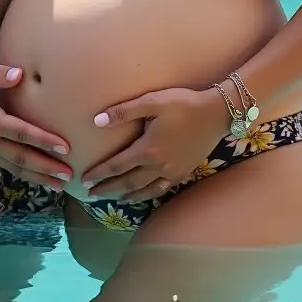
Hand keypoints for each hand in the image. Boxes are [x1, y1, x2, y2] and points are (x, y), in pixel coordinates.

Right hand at [0, 61, 71, 190]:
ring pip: (14, 167)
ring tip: (59, 186)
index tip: (65, 147)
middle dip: (46, 168)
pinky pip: (6, 166)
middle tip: (69, 176)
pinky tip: (37, 178)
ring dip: (38, 177)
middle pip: (22, 158)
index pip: (22, 133)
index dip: (44, 141)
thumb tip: (21, 74)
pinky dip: (23, 174)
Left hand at [81, 87, 226, 201]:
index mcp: (148, 149)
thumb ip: (124, 112)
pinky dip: (148, 194)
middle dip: (108, 189)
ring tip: (113, 199)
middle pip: (127, 182)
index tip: (85, 180)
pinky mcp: (183, 172)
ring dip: (126, 195)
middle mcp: (159, 166)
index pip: (117, 166)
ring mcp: (172, 172)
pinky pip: (161, 189)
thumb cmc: (182, 104)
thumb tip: (97, 121)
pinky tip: (142, 194)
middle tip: (91, 194)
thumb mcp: (152, 102)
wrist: (216, 113)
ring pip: (144, 190)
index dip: (99, 174)